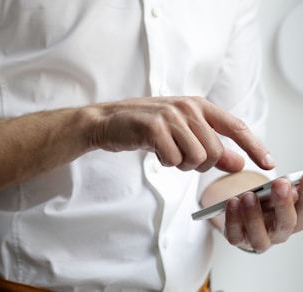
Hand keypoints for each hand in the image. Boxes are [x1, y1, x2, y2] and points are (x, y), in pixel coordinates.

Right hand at [90, 96, 274, 171]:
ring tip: (167, 151)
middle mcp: (188, 107)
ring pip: (196, 158)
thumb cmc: (147, 127)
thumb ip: (212, 147)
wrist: (109, 121)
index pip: (235, 127)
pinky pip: (173, 159)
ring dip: (181, 163)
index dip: (254, 146)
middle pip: (215, 152)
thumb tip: (239, 163)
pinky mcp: (154, 128)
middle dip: (200, 163)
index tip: (268, 163)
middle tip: (181, 156)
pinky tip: (155, 150)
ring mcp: (170, 116)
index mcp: (198, 105)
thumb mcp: (183, 134)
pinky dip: (165, 162)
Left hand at [224, 176, 302, 252]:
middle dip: (283, 203)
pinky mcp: (237, 239)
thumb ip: (281, 189)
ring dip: (254, 215)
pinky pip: (234, 234)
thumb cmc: (261, 201)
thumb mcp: (273, 192)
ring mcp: (257, 239)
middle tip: (280, 184)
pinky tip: (232, 202)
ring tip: (248, 195)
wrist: (238, 212)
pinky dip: (232, 219)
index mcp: (292, 219)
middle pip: (285, 223)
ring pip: (259, 235)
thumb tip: (288, 185)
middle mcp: (278, 233)